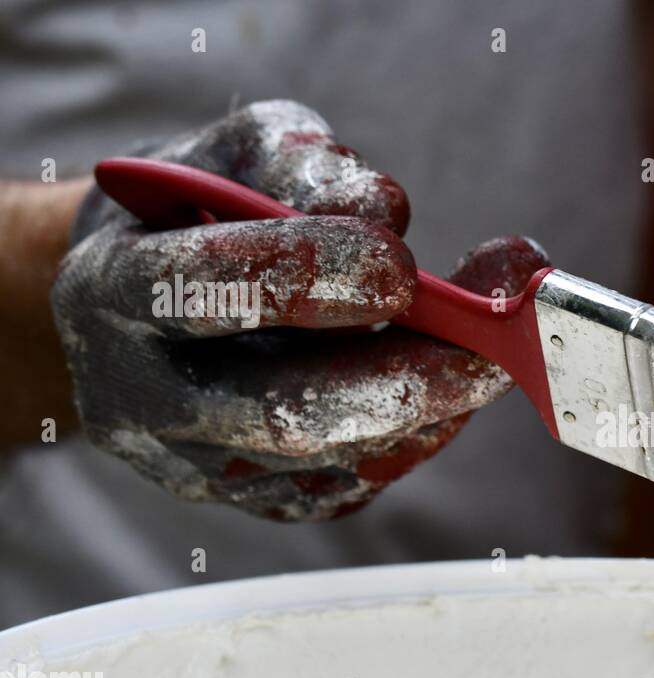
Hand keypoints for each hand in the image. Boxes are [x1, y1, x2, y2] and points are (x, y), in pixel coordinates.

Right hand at [52, 100, 547, 519]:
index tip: (402, 262)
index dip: (306, 276)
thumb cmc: (196, 216)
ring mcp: (200, 467)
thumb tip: (384, 208)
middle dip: (402, 378)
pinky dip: (419, 436)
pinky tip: (452, 387)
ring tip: (499, 351)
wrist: (138, 310)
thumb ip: (299, 165)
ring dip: (433, 408)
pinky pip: (354, 484)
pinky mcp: (258, 504)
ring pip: (332, 460)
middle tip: (493, 345)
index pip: (203, 292)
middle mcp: (145, 397)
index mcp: (114, 292)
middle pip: (280, 410)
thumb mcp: (230, 156)